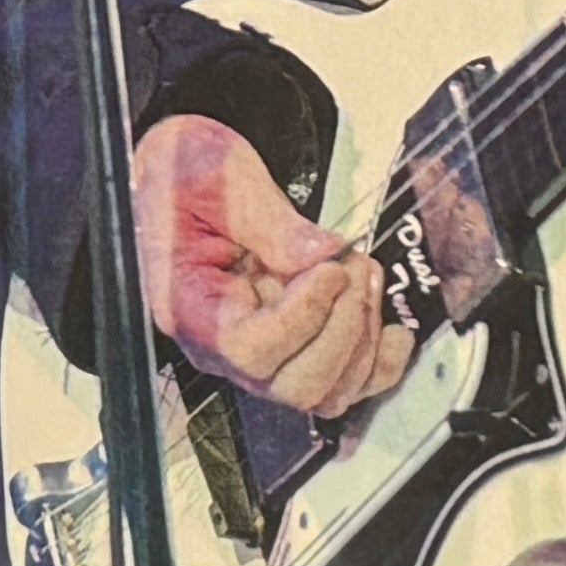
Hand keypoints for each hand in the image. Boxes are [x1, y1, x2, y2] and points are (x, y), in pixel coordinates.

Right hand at [131, 114, 416, 417]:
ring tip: (362, 273)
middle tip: (353, 265)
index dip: (304, 316)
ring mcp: (256, 353)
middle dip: (344, 326)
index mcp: (187, 306)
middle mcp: (219, 346)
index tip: (331, 267)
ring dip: (362, 337)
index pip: (251, 349)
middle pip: (296, 384)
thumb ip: (265, 217)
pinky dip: (377, 363)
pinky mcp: (287, 345)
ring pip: (325, 391)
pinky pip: (340, 384)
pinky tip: (391, 328)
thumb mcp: (217, 174)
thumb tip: (322, 253)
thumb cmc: (182, 173)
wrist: (174, 174)